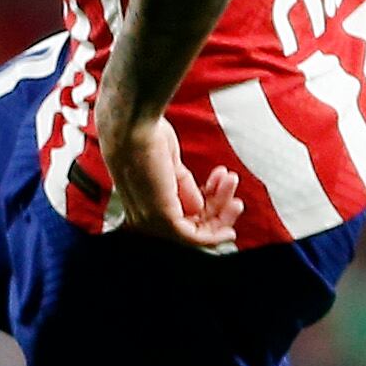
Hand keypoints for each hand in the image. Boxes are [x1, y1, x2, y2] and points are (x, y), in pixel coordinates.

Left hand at [98, 109, 246, 250]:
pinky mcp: (162, 218)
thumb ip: (183, 186)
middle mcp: (143, 217)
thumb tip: (199, 205)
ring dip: (221, 212)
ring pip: (195, 231)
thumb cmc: (143, 135)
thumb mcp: (169, 164)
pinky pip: (193, 238)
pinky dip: (214, 237)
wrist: (132, 126)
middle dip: (218, 208)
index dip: (205, 204)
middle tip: (234, 190)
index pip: (178, 215)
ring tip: (232, 183)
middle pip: (190, 225)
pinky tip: (228, 229)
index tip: (221, 190)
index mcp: (142, 203)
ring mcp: (151, 220)